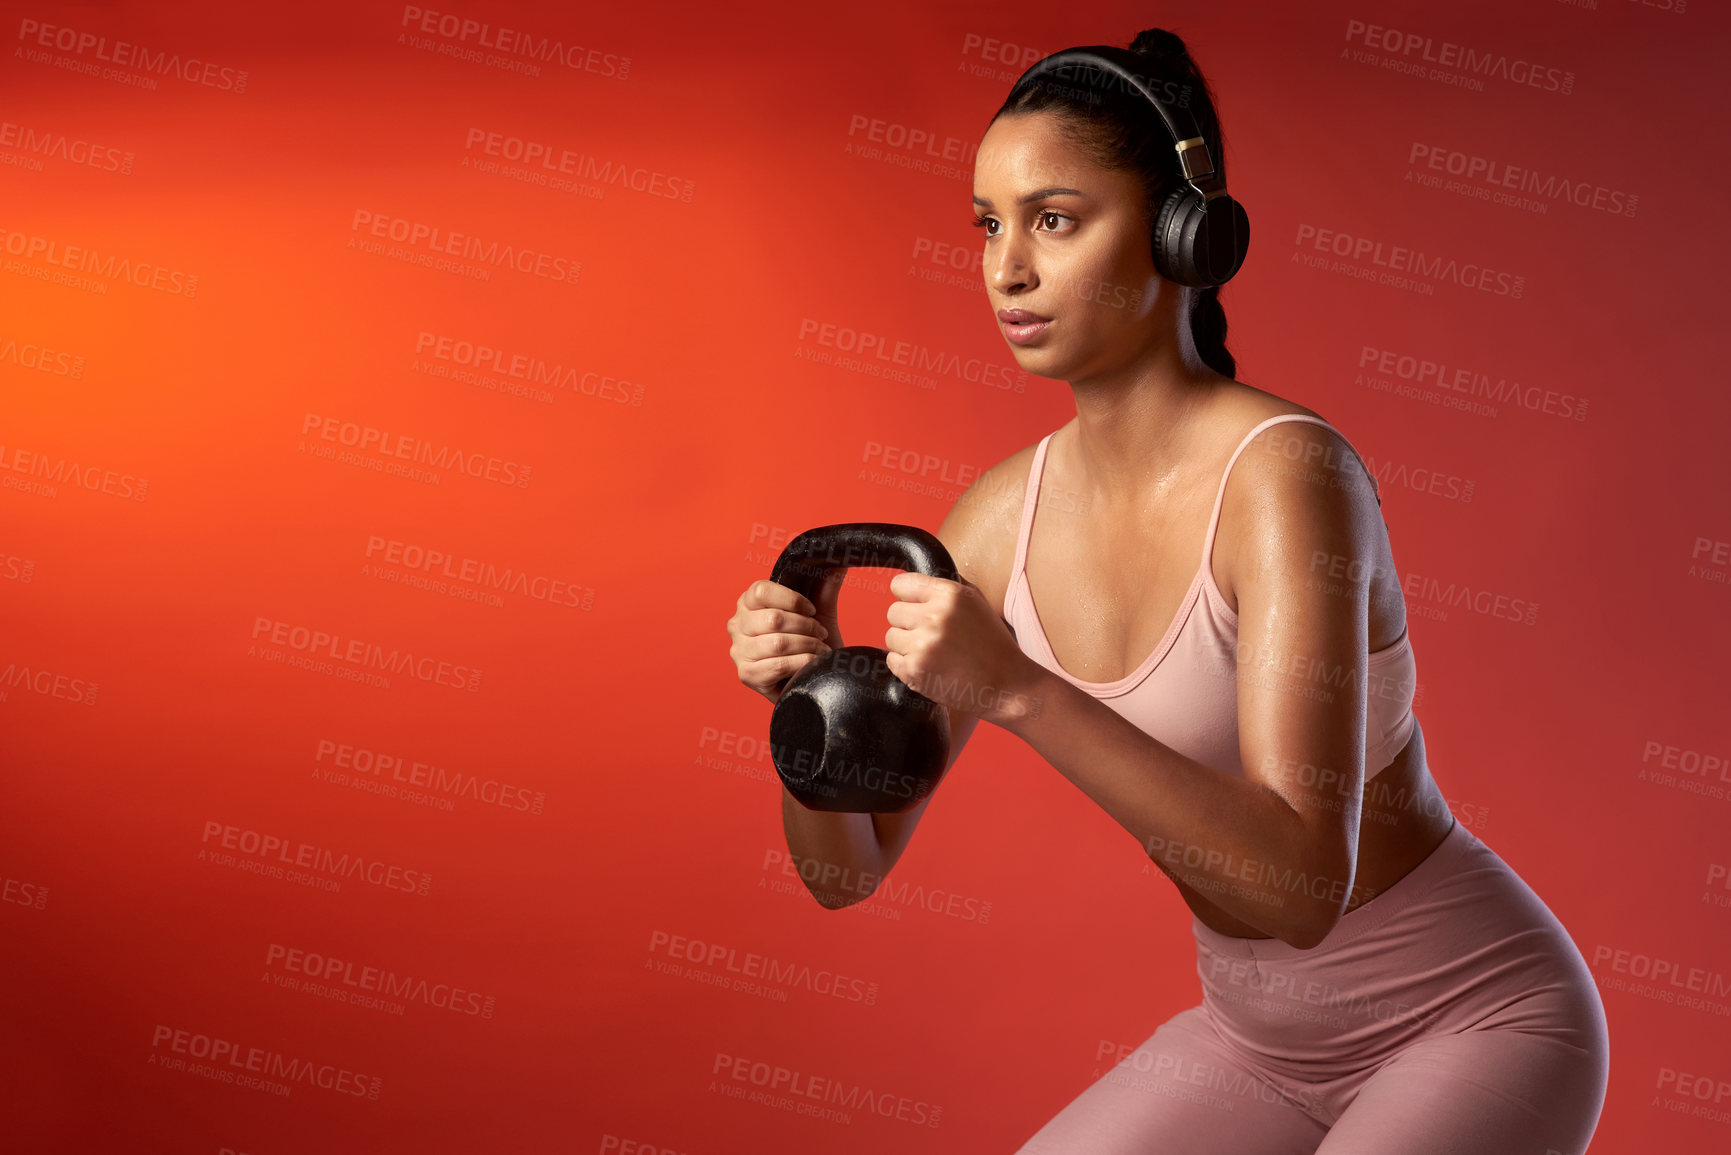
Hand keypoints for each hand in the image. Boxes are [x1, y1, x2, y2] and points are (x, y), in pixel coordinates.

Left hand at [883, 571, 1042, 726]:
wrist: (1006, 684)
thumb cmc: (992, 645)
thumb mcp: (976, 603)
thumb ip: (946, 590)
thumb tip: (914, 584)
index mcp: (950, 595)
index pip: (901, 585)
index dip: (906, 596)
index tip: (913, 605)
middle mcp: (935, 617)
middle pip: (893, 611)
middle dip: (907, 623)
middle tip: (929, 634)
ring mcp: (923, 645)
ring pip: (891, 637)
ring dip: (906, 645)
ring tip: (933, 652)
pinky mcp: (915, 671)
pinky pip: (892, 660)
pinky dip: (906, 665)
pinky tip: (930, 666)